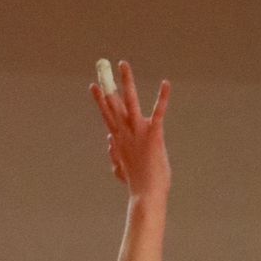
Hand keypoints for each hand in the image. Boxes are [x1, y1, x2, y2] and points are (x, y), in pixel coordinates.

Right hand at [92, 57, 169, 200]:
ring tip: (123, 64)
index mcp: (119, 141)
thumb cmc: (137, 187)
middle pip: (113, 104)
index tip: (94, 87)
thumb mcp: (122, 171)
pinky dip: (162, 97)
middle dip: (107, 84)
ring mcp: (138, 133)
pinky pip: (159, 112)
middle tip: (101, 66)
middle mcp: (125, 133)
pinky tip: (166, 83)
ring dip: (126, 81)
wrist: (146, 196)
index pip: (108, 116)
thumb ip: (115, 156)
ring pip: (130, 101)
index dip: (101, 100)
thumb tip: (109, 142)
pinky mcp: (154, 135)